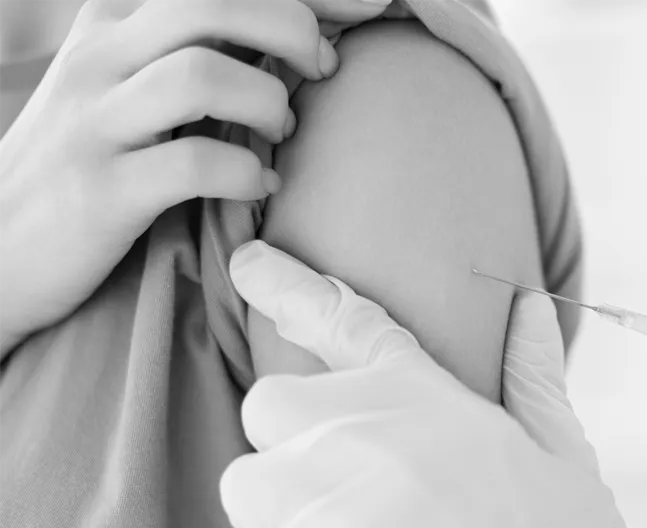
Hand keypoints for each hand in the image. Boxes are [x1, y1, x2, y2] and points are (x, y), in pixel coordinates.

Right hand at [0, 0, 389, 353]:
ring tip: (281, 134)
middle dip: (290, 26)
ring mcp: (96, 124)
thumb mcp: (122, 93)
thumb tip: (280, 51)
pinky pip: (192, 163)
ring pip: (201, 72)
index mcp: (112, 26)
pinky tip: (259, 185)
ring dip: (266, 103)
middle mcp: (100, 59)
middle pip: (209, 2)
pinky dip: (244, 173)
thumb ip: (184, 60)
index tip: (364, 7)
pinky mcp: (103, 191)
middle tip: (323, 66)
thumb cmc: (83, 168)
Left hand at [212, 241, 646, 527]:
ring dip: (286, 527)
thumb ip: (534, 380)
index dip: (292, 286)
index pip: (350, 323)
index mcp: (436, 407)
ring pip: (246, 491)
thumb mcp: (570, 467)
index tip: (251, 261)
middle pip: (270, 409)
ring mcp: (323, 517)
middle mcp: (369, 443)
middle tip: (352, 503)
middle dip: (298, 448)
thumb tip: (527, 309)